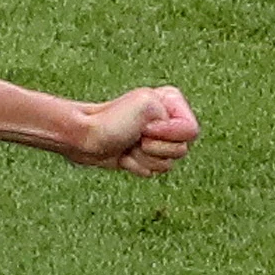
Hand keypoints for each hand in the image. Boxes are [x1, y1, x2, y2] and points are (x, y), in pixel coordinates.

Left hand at [67, 86, 199, 176]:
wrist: (83, 139)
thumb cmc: (111, 121)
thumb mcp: (148, 107)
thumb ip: (177, 122)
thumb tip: (179, 144)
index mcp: (172, 102)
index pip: (191, 131)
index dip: (169, 135)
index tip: (145, 128)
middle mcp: (167, 121)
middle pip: (181, 150)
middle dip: (155, 149)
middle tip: (135, 137)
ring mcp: (157, 140)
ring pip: (168, 164)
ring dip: (144, 159)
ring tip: (127, 146)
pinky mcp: (145, 157)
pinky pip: (155, 172)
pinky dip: (137, 167)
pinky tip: (123, 156)